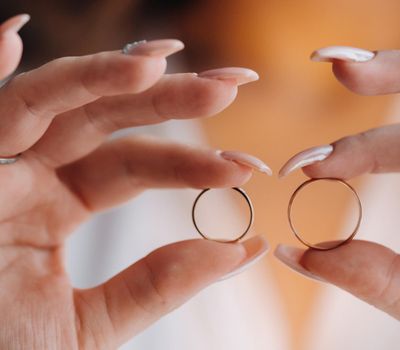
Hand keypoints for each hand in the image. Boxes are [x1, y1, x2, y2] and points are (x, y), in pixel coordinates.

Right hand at [0, 15, 269, 348]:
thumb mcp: (90, 325)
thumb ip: (159, 286)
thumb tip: (243, 251)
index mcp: (57, 206)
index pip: (134, 167)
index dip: (190, 164)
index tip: (242, 166)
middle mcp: (28, 175)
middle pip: (105, 122)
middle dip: (165, 99)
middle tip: (228, 86)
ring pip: (51, 103)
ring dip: (101, 77)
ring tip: (158, 63)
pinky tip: (13, 36)